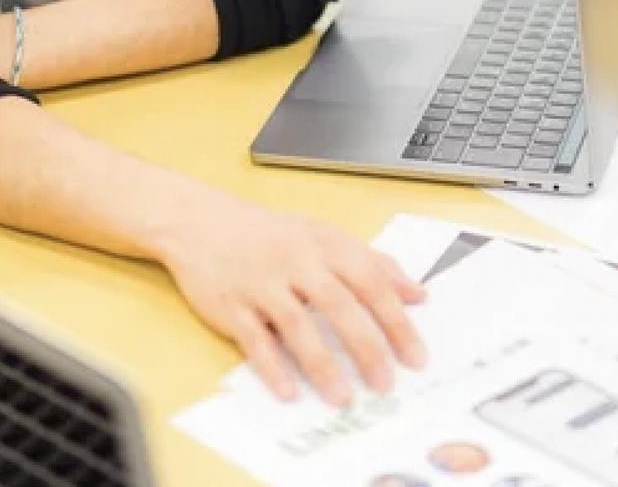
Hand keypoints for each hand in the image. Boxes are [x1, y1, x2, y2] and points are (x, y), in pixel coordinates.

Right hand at [154, 193, 427, 407]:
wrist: (199, 221)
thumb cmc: (269, 234)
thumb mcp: (324, 236)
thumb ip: (373, 263)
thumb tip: (418, 293)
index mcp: (325, 244)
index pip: (370, 281)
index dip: (395, 320)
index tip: (416, 356)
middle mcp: (296, 261)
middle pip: (338, 304)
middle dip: (366, 346)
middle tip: (386, 383)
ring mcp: (262, 282)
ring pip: (297, 324)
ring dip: (322, 363)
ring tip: (343, 397)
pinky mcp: (231, 304)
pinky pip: (254, 339)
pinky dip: (272, 366)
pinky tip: (289, 391)